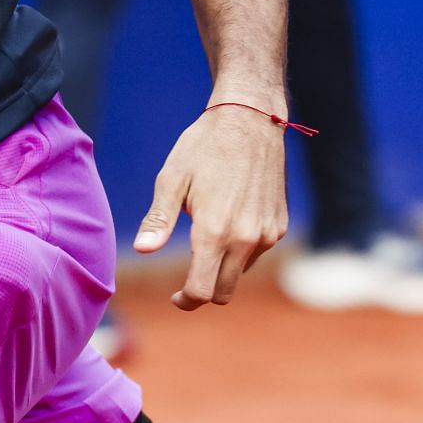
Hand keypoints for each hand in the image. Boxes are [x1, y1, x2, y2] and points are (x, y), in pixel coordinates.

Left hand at [133, 102, 289, 309]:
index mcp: (215, 231)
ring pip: (242, 274)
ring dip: (223, 271)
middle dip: (203, 292)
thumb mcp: (172, 179)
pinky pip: (257, 254)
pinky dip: (241, 252)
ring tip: (205, 242)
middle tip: (185, 284)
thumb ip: (159, 219)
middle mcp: (246, 239)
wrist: (250, 121)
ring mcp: (267, 234)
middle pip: (224, 291)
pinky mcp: (280, 226)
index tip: (176, 298)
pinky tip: (227, 226)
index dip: (186, 300)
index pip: (202, 289)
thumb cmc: (203, 147)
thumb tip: (142, 249)